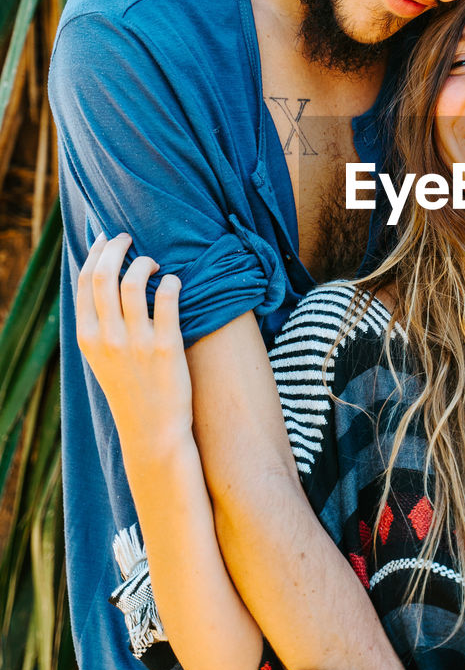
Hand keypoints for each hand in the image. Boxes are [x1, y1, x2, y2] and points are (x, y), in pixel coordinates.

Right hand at [76, 233, 190, 456]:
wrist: (152, 431)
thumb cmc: (130, 388)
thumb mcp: (101, 358)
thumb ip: (98, 324)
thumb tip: (102, 283)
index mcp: (87, 337)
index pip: (84, 282)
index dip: (96, 253)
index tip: (108, 240)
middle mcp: (107, 337)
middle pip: (104, 275)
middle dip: (116, 247)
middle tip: (130, 238)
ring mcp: (136, 342)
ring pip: (134, 281)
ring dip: (144, 262)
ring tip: (154, 263)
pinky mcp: (166, 347)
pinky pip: (167, 298)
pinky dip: (170, 281)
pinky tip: (174, 281)